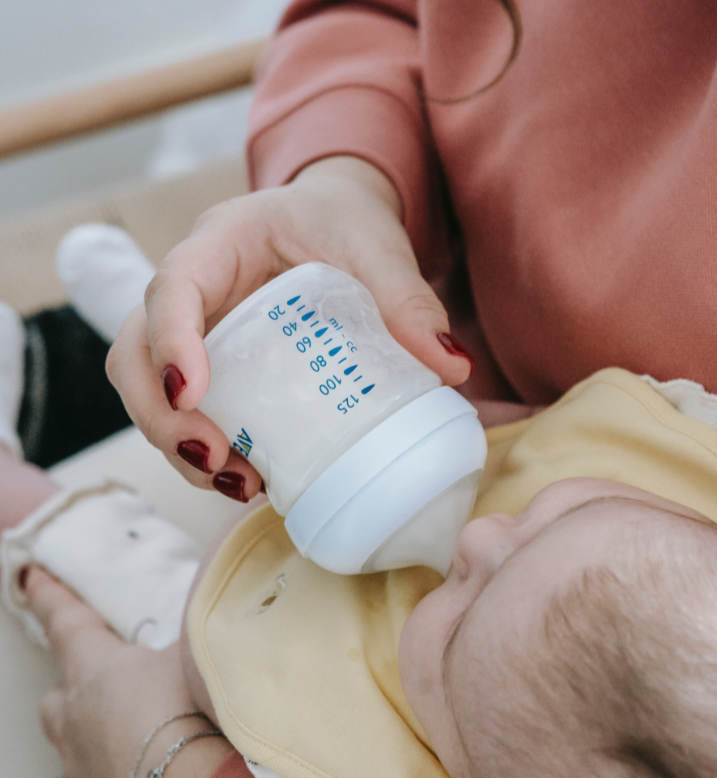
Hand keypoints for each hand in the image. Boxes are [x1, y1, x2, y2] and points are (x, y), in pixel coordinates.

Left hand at [25, 567, 231, 777]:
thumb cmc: (196, 717)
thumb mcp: (201, 655)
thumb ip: (197, 633)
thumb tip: (211, 611)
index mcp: (97, 670)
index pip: (66, 621)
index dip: (50, 596)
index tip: (30, 574)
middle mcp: (76, 720)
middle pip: (58, 696)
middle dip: (76, 687)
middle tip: (110, 684)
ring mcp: (81, 774)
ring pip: (76, 748)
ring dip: (99, 738)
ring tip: (144, 740)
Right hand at [106, 156, 471, 499]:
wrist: (334, 225)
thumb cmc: (345, 224)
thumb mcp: (377, 247)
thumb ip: (409, 299)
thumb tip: (452, 367)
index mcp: (219, 243)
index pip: (171, 288)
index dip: (169, 342)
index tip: (193, 394)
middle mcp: (191, 290)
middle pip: (133, 354)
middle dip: (160, 416)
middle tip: (215, 459)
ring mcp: (194, 333)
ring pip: (148, 392)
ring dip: (178, 446)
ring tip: (239, 482)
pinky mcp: (211, 368)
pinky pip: (185, 413)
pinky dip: (204, 452)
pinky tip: (249, 479)